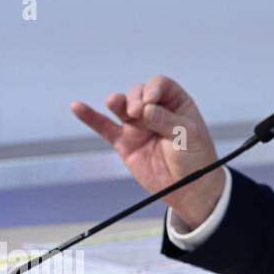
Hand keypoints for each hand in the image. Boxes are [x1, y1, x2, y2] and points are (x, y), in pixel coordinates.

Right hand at [70, 75, 223, 229]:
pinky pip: (104, 127)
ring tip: (115, 102)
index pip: (160, 85)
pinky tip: (77, 107)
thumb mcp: (187, 135)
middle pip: (139, 93)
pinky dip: (90, 117)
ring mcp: (138, 126)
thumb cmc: (196, 158)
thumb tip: (145, 109)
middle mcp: (155, 111)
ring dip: (118, 102)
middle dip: (136, 98)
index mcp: (176, 104)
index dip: (153, 88)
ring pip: (122, 107)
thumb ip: (165, 120)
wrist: (189, 188)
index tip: (151, 100)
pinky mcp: (125, 142)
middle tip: (139, 113)